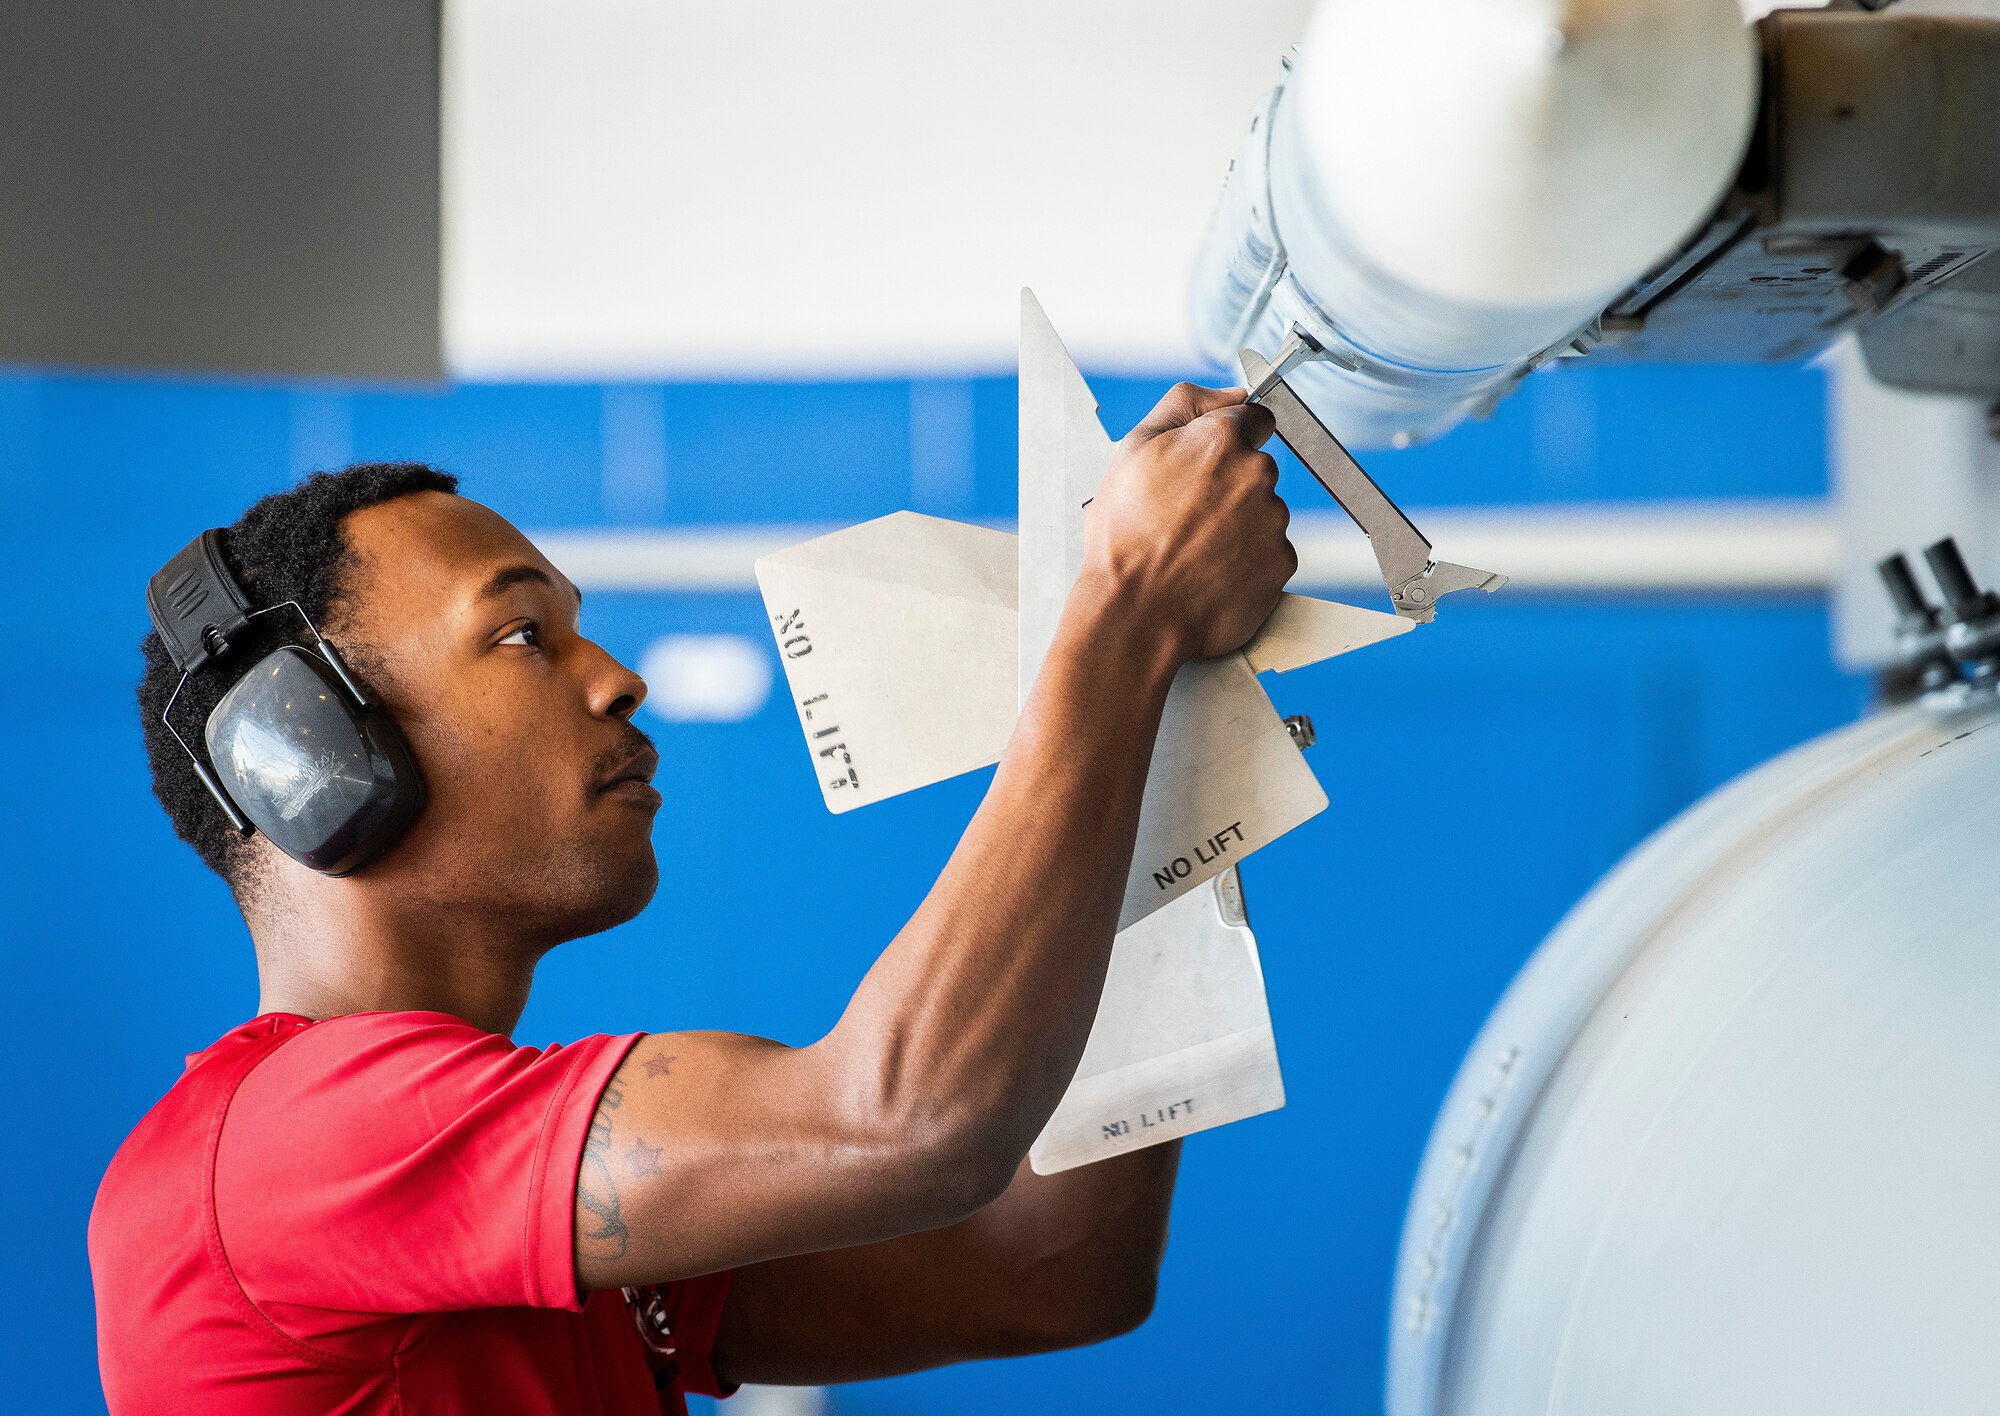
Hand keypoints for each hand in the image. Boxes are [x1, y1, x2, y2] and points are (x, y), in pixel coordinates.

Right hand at [1079, 383, 1294, 662]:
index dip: (1226, 440)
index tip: (1206, 465)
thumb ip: (1186, 403)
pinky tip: (1211, 570)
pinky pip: (1269, 552)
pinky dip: (1247, 560)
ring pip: (1263, 512)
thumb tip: (1232, 391)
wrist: (1135, 614)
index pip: (1254, 418)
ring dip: (1238, 525)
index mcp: (1220, 439)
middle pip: (1256, 468)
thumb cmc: (1125, 540)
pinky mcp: (1281, 563)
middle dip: (1229, 486)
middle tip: (1185, 516)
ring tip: (1193, 549)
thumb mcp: (1133, 451)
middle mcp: (1255, 475)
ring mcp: (1272, 521)